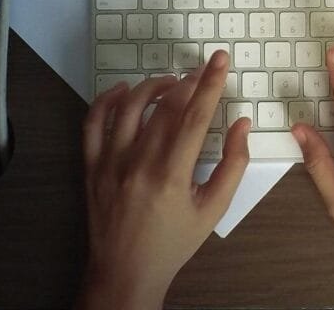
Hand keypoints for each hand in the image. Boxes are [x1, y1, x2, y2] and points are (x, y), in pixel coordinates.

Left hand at [76, 51, 249, 309]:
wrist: (125, 272)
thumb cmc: (173, 242)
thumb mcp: (214, 209)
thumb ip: (233, 165)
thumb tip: (242, 125)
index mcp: (172, 177)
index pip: (195, 117)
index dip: (210, 84)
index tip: (219, 60)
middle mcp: (138, 165)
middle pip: (165, 107)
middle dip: (188, 82)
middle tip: (202, 72)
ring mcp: (110, 164)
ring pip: (129, 107)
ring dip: (153, 86)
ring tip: (171, 82)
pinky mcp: (91, 167)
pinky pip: (93, 123)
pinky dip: (107, 101)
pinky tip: (125, 91)